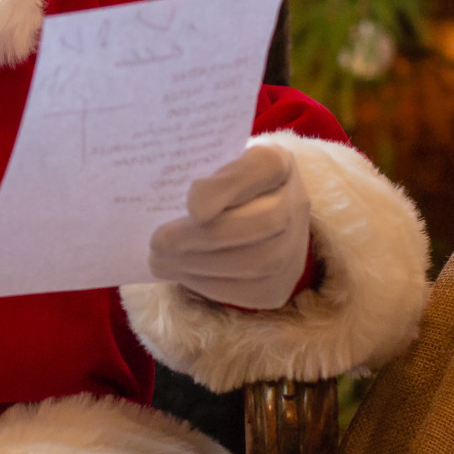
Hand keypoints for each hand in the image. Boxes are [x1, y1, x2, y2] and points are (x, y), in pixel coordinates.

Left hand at [147, 144, 311, 310]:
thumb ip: (200, 173)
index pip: (264, 165)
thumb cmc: (216, 188)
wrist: (244, 220)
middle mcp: (296, 203)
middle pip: (263, 222)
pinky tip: (180, 273)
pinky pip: (246, 291)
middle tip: (157, 242)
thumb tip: (192, 207)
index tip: (191, 207)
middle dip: (203, 237)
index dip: (230, 186)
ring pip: (256, 261)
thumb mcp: (207, 165)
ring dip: (198, 264)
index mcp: (276, 162)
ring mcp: (293, 248)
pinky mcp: (278, 286)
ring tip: (158, 260)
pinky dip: (206, 284)